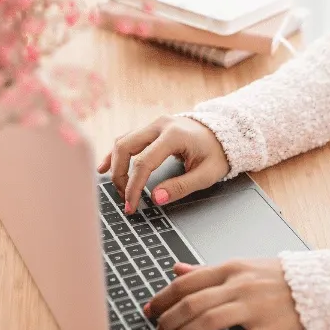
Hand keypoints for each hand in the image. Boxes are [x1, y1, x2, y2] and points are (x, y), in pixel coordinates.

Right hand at [97, 115, 229, 212]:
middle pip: (125, 147)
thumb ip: (181, 186)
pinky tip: (104, 168)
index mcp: (174, 135)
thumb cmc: (217, 153)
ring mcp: (153, 124)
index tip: (131, 205)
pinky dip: (115, 154)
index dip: (133, 186)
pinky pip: (127, 139)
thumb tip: (156, 198)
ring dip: (116, 166)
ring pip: (122, 142)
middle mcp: (159, 125)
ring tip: (119, 189)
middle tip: (125, 198)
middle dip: (120, 175)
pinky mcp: (150, 128)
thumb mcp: (207, 174)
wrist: (225, 132)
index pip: (143, 162)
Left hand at [146, 259, 303, 329]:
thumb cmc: (276, 276)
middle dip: (170, 319)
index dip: (163, 297)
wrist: (319, 284)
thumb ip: (207, 270)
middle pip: (193, 303)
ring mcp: (254, 308)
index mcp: (231, 269)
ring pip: (210, 322)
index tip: (150, 310)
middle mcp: (239, 286)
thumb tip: (176, 270)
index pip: (187, 282)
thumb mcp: (241, 266)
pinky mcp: (269, 329)